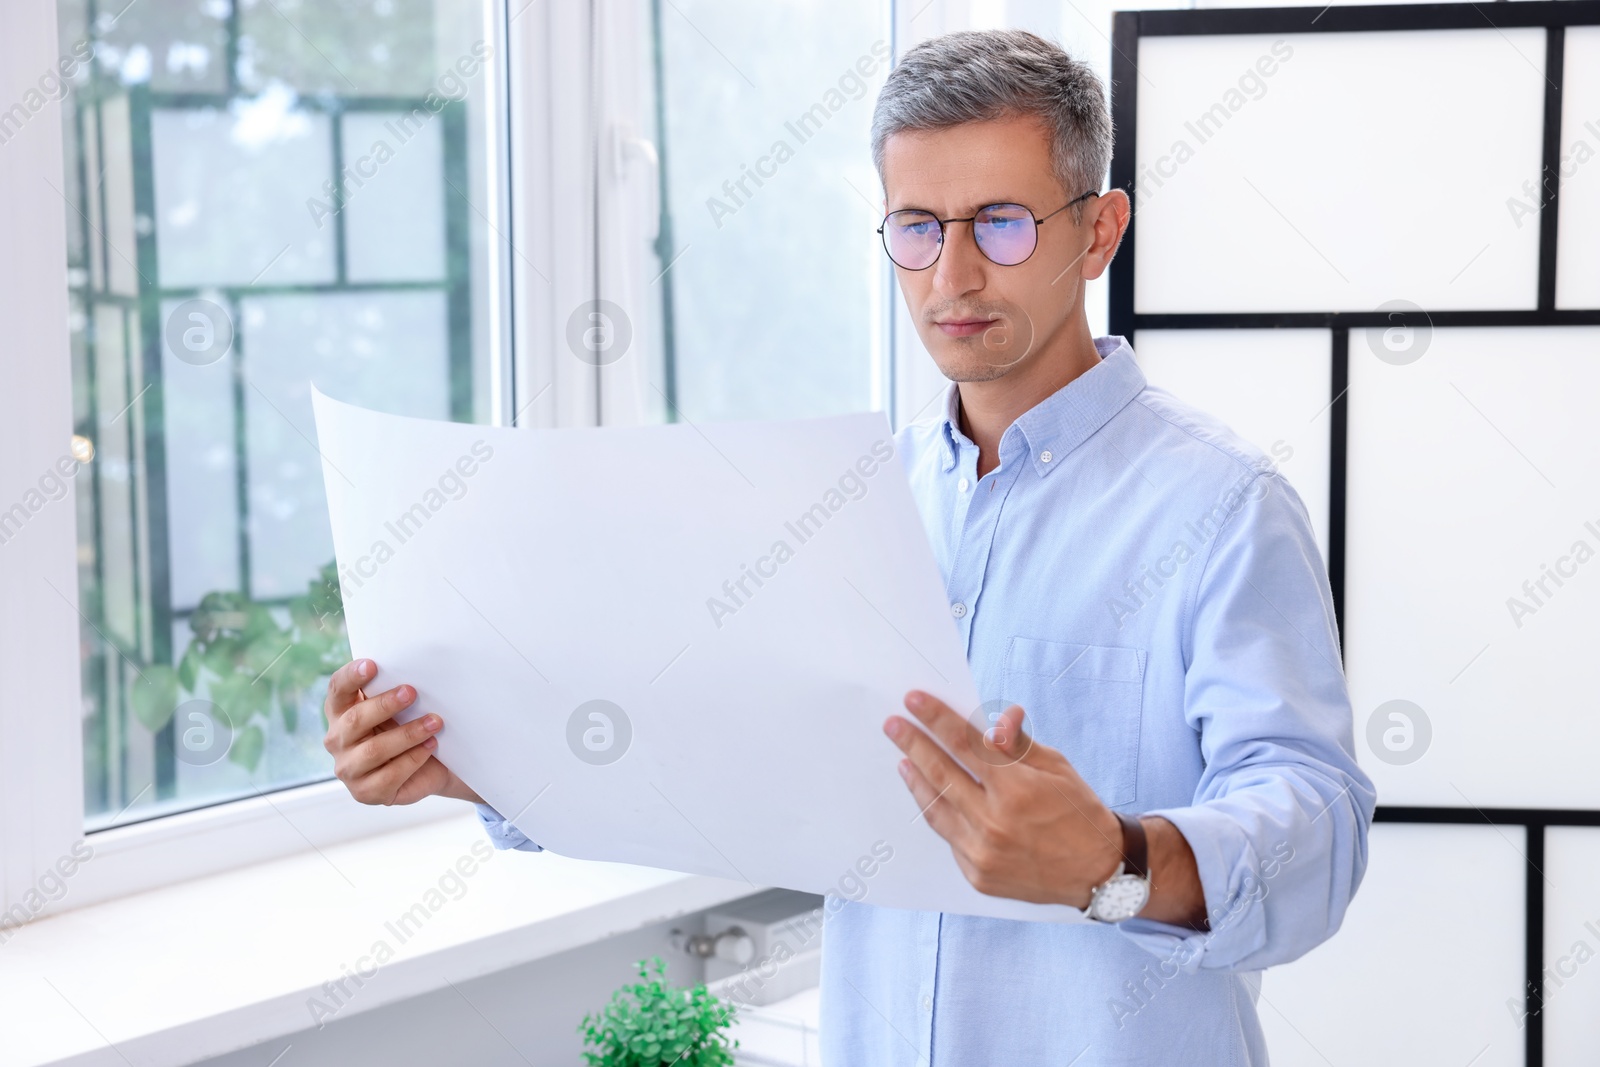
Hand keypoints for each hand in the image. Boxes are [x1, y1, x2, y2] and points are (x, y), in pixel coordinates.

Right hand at [323, 658, 484, 806]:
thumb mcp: (399, 706)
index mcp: (340, 711)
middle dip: (385, 705)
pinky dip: (413, 759)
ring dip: (407, 734)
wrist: (430, 766)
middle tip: (412, 692)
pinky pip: (389, 775)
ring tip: (434, 722)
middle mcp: (337, 740)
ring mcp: (348, 769)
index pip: (337, 689)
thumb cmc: (408, 726)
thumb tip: (409, 670)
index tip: (372, 665)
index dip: (351, 677)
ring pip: (374, 750)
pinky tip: (430, 746)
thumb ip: (393, 689)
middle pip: (355, 720)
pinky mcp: (365, 792)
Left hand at [884, 690, 1123, 908]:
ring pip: (936, 809)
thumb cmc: (1079, 814)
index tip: (914, 700)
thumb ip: (1018, 744)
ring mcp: (982, 853)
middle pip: (940, 774)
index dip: (936, 719)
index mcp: (1017, 789)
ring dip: (916, 780)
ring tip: (903, 760)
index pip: (964, 744)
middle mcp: (994, 822)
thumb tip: (996, 720)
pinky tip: (930, 796)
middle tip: (893, 725)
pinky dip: (938, 813)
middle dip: (913, 744)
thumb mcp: (1057, 769)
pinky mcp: (978, 875)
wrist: (1098, 874)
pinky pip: (949, 838)